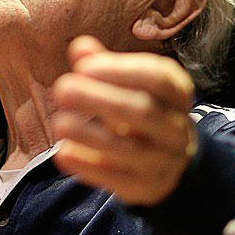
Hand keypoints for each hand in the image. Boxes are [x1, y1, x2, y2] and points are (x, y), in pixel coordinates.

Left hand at [51, 36, 198, 205]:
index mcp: (176, 94)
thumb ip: (105, 67)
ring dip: (90, 135)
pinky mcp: (145, 187)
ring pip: (130, 149)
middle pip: (143, 111)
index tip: (84, 67)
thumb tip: (80, 48)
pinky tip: (64, 154)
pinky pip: (117, 178)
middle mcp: (175, 127)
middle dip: (101, 99)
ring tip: (58, 123)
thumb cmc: (144, 115)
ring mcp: (163, 160)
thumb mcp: (132, 88)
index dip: (121, 71)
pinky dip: (89, 167)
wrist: (173, 166)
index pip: (158, 79)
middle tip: (63, 89)